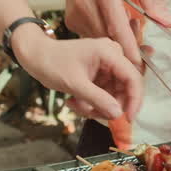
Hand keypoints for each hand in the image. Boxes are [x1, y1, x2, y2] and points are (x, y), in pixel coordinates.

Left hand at [11, 26, 143, 121]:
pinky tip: (74, 101)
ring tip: (76, 105)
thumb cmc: (52, 64)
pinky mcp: (100, 74)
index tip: (128, 118)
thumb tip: (118, 114)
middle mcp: (112, 57)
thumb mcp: (75, 84)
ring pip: (113, 95)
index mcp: (109, 52)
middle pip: (124, 88)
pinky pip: (104, 94)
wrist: (36, 56)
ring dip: (96, 106)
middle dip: (108, 105)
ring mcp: (106, 66)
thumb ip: (98, 99)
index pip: (133, 77)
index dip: (135, 99)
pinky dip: (91, 102)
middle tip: (89, 113)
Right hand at [61, 0, 170, 66]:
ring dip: (116, 39)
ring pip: (100, 41)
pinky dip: (105, 34)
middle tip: (141, 35)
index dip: (129, 49)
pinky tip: (111, 19)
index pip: (117, 28)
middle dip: (127, 45)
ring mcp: (75, 14)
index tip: (140, 66)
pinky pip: (92, 36)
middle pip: (109, 39)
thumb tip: (168, 22)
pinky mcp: (71, 21)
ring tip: (125, 18)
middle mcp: (85, 4)